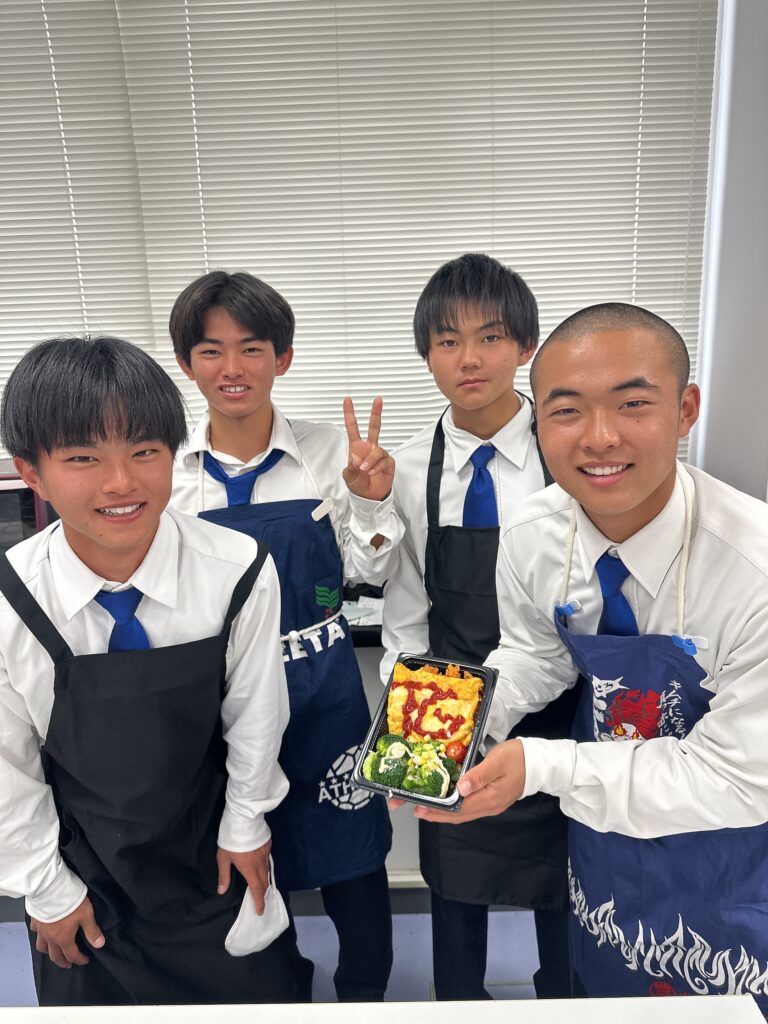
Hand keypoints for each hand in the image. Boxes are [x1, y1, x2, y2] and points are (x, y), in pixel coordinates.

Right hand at [30, 895, 104, 968]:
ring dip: (49, 952)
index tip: (85, 960)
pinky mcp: (35, 920)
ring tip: (54, 952)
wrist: (49, 889)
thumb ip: (92, 931)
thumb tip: (99, 945)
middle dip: (63, 962)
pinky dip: (40, 936)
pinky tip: (43, 933)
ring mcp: (41, 930)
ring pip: (42, 947)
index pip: (72, 955)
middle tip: (69, 964)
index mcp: (63, 938)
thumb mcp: (86, 915)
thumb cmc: (70, 902)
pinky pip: (36, 933)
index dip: (80, 960)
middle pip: (55, 956)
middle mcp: (50, 938)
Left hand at [217, 841, 270, 914]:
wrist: (244, 820)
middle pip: (264, 882)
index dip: (259, 902)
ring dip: (265, 881)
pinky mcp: (268, 845)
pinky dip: (265, 867)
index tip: (260, 911)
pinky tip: (261, 865)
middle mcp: (260, 864)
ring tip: (262, 885)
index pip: (257, 890)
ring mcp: (265, 854)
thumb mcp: (223, 858)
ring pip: (267, 871)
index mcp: (249, 870)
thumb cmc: (231, 840)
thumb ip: (224, 875)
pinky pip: (268, 860)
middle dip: (263, 893)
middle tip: (261, 899)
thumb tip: (222, 891)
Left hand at [342, 396, 394, 502]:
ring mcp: (379, 454)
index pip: (353, 427)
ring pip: (377, 450)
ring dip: (370, 461)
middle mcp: (369, 448)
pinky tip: (373, 473)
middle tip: (378, 400)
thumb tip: (355, 459)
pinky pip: (383, 460)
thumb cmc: (358, 484)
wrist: (370, 496)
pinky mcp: (388, 461)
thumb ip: (350, 468)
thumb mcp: (349, 477)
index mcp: (356, 447)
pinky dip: (376, 467)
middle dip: (376, 413)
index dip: (350, 414)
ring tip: (365, 470)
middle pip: (374, 427)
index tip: (348, 401)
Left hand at [410, 739, 526, 823]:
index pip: (459, 809)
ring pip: (464, 814)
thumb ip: (478, 775)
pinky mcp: (493, 800)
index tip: (420, 808)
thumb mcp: (497, 761)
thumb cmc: (517, 757)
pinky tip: (448, 801)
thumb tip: (461, 789)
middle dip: (437, 814)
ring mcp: (492, 805)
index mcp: (489, 798)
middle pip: (459, 816)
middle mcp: (490, 807)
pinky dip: (456, 808)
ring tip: (428, 807)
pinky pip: (470, 808)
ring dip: (445, 812)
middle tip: (417, 810)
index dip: (438, 811)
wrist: (539, 762)